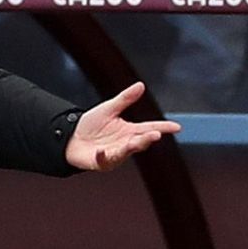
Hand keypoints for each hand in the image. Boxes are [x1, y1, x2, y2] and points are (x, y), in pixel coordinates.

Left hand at [63, 83, 179, 171]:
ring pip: (125, 152)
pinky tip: (101, 151)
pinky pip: (104, 160)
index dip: (163, 127)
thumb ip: (125, 99)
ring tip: (135, 142)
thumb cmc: (91, 124)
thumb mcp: (109, 109)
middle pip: (140, 141)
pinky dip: (103, 156)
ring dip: (130, 147)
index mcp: (129, 130)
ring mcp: (114, 154)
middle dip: (147, 138)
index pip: (150, 128)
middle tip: (155, 135)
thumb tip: (141, 85)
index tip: (177, 127)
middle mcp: (125, 143)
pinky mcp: (101, 162)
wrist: (70, 137)